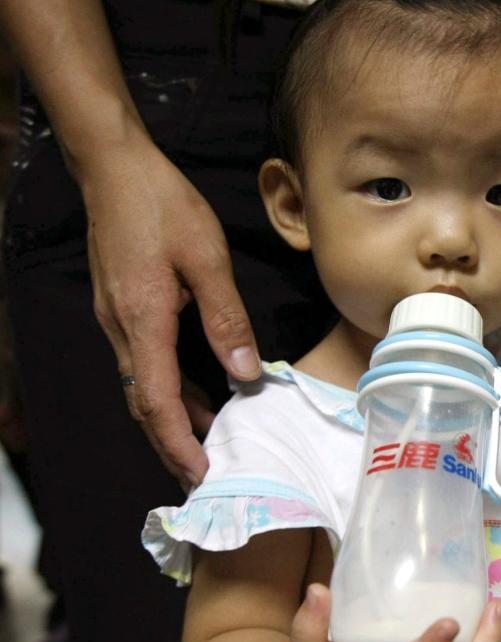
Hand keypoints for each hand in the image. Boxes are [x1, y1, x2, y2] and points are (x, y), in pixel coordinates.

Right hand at [83, 140, 261, 485]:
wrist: (113, 167)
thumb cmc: (162, 204)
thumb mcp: (206, 258)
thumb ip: (227, 317)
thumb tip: (246, 372)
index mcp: (142, 321)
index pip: (158, 401)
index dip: (179, 442)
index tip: (200, 474)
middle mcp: (121, 328)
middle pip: (145, 404)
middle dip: (173, 443)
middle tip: (206, 474)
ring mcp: (116, 319)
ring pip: (144, 385)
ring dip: (174, 416)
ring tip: (210, 440)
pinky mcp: (121, 307)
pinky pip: (144, 363)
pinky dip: (169, 387)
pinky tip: (198, 391)